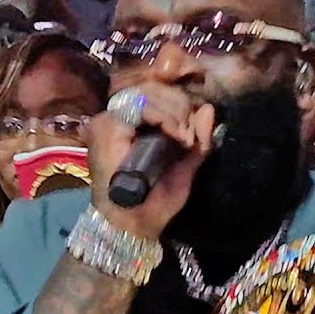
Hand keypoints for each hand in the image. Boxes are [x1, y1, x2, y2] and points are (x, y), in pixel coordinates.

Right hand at [86, 84, 215, 239]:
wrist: (135, 225)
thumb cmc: (157, 200)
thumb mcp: (186, 166)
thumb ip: (199, 139)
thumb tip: (208, 108)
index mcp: (135, 125)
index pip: (158, 93)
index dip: (180, 103)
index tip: (193, 128)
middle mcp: (118, 119)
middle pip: (153, 88)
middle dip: (180, 106)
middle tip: (190, 135)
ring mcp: (108, 122)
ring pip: (147, 94)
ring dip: (174, 113)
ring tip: (183, 138)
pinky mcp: (106, 128)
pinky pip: (138, 107)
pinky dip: (162, 117)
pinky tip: (175, 135)